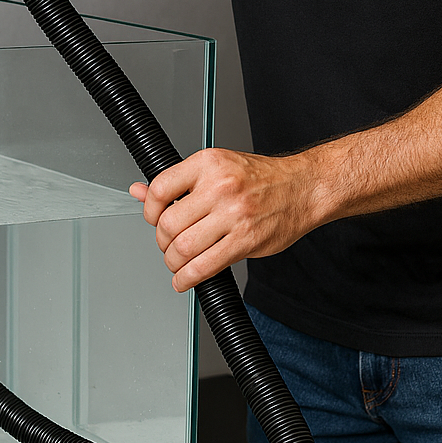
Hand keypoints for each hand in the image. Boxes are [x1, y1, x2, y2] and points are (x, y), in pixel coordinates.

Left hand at [129, 147, 318, 291]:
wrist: (303, 188)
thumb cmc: (261, 179)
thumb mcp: (217, 168)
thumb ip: (177, 182)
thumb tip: (138, 191)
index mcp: (208, 163)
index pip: (161, 189)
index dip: (149, 211)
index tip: (153, 220)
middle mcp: (220, 186)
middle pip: (168, 224)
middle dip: (163, 242)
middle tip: (170, 245)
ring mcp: (234, 214)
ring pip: (183, 248)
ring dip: (173, 263)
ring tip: (178, 262)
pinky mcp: (246, 240)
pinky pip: (205, 267)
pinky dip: (188, 278)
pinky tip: (186, 278)